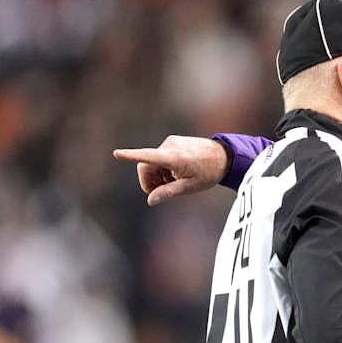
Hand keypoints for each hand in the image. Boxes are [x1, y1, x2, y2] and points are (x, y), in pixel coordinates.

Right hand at [112, 135, 229, 205]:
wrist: (224, 156)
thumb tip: (150, 200)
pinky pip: (160, 156)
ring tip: (172, 183)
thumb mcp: (190, 187)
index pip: (148, 157)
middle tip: (159, 193)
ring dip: (156, 174)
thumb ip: (168, 192)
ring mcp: (171, 142)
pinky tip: (175, 174)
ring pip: (152, 161)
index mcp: (174, 158)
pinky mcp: (173, 141)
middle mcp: (170, 146)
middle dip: (148, 180)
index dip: (131, 156)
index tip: (117, 153)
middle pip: (146, 165)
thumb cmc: (209, 173)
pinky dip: (162, 167)